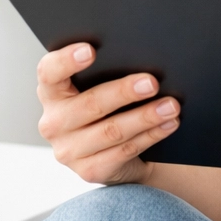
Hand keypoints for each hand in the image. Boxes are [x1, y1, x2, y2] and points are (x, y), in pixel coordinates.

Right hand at [36, 44, 179, 185]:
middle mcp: (53, 122)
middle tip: (152, 82)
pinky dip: (151, 135)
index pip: (49, 72)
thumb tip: (143, 56)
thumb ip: (106, 70)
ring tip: (171, 106)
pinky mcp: (89, 171)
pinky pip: (125, 150)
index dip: (67, 60)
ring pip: (112, 131)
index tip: (91, 50)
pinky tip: (168, 124)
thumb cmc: (104, 106)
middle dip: (124, 92)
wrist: (110, 151)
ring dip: (146, 117)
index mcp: (51, 92)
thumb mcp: (97, 86)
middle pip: (90, 103)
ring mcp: (69, 150)